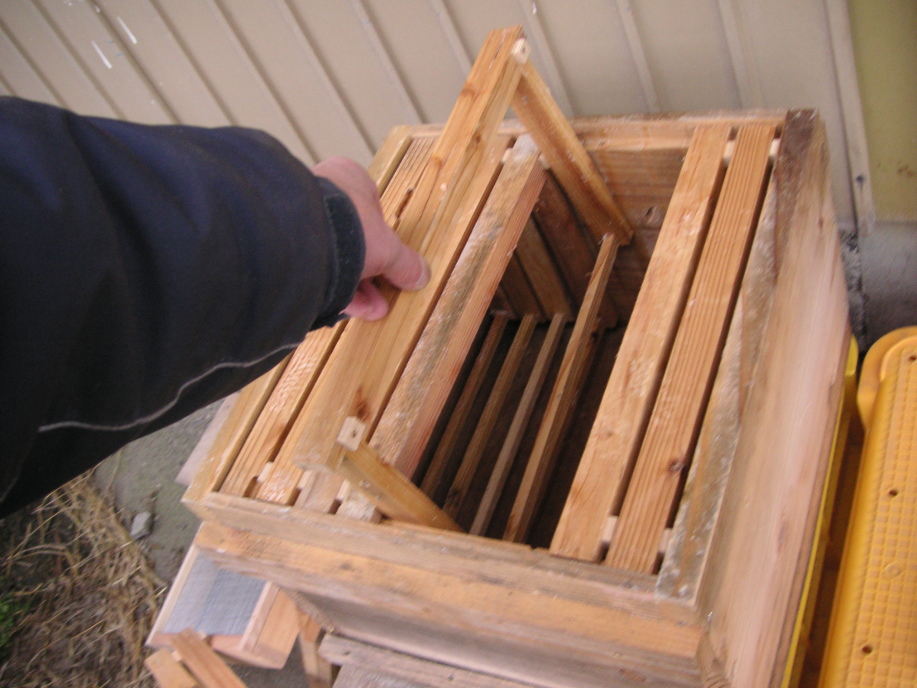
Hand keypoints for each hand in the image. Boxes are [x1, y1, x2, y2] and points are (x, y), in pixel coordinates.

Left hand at [312, 157, 429, 319]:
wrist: (301, 238)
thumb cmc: (349, 227)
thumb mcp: (388, 249)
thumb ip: (404, 263)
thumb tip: (420, 275)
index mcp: (350, 178)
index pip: (373, 209)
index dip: (384, 240)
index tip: (391, 264)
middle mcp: (322, 191)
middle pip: (353, 238)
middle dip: (370, 272)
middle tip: (382, 294)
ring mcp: (299, 217)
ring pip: (333, 257)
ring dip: (354, 286)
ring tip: (370, 308)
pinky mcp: (285, 244)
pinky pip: (313, 268)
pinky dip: (332, 289)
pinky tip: (348, 309)